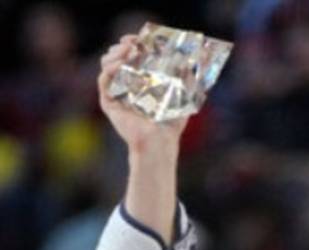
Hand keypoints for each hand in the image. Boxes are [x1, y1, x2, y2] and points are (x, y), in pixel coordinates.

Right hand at [98, 35, 187, 153]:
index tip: (140, 36)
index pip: (132, 56)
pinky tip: (120, 63)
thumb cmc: (171, 124)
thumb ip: (186, 80)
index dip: (134, 44)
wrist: (159, 142)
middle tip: (133, 41)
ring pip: (107, 65)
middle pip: (117, 57)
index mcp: (140, 81)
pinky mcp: (108, 102)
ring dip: (116, 54)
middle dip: (124, 46)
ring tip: (128, 50)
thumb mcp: (182, 97)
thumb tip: (192, 62)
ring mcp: (116, 93)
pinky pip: (104, 81)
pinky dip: (109, 69)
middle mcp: (126, 85)